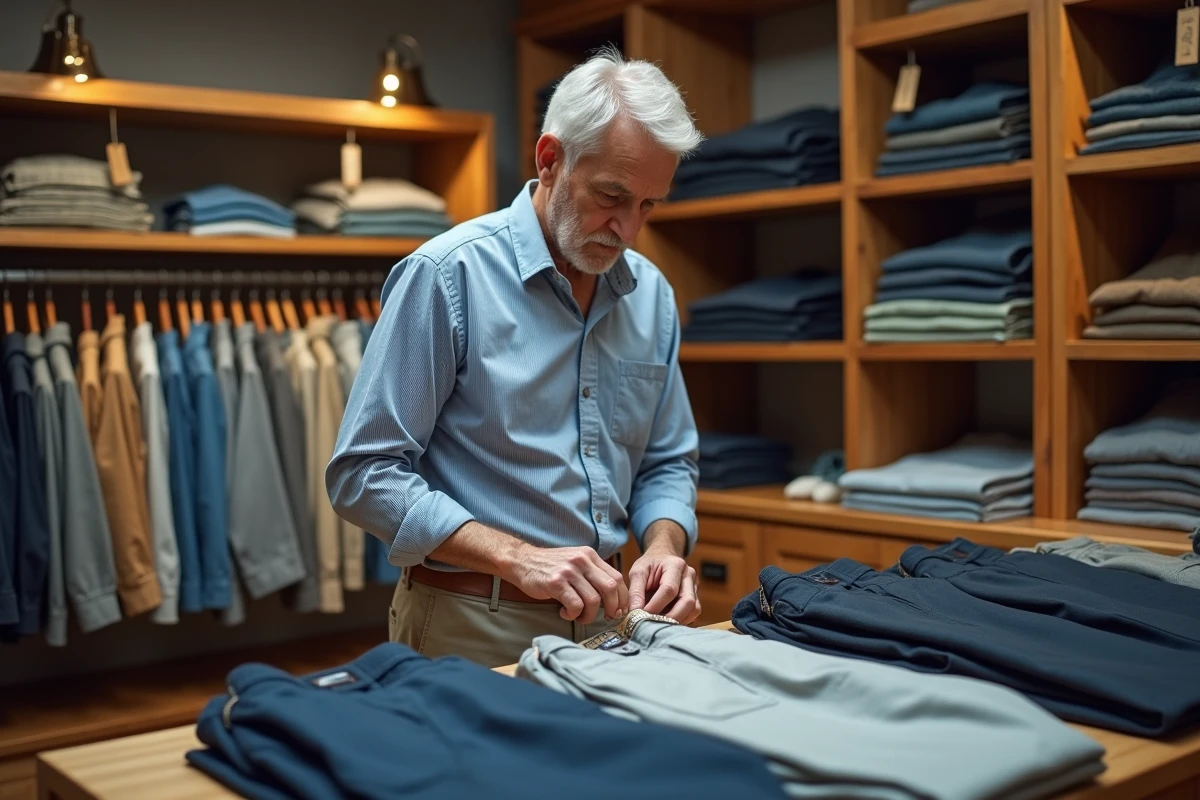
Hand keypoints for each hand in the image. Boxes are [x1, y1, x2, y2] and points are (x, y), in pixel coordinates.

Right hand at [503, 544, 628, 623]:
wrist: (522, 561)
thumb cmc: (550, 567)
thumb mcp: (575, 562)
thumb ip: (593, 574)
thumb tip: (614, 599)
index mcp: (590, 556)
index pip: (617, 577)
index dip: (622, 598)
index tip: (619, 610)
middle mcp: (582, 561)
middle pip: (610, 588)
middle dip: (612, 608)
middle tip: (606, 617)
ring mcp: (569, 571)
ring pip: (593, 600)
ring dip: (589, 615)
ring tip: (579, 616)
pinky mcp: (555, 583)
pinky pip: (575, 605)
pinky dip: (573, 614)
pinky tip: (565, 612)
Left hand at [628, 532, 699, 624]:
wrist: (662, 558)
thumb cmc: (649, 565)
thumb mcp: (638, 572)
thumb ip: (635, 591)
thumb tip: (635, 612)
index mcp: (675, 565)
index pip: (669, 589)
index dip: (656, 605)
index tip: (642, 615)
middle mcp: (689, 575)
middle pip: (687, 601)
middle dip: (670, 617)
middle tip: (652, 625)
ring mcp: (695, 586)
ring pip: (694, 609)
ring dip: (677, 620)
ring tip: (659, 624)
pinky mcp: (696, 597)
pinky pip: (693, 613)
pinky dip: (681, 620)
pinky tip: (667, 621)